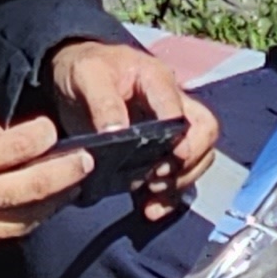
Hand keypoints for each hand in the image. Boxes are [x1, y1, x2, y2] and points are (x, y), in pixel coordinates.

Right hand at [0, 112, 88, 260]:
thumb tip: (16, 139)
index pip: (17, 148)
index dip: (42, 136)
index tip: (51, 129)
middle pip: (33, 187)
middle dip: (66, 173)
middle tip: (86, 162)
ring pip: (27, 219)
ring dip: (53, 202)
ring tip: (70, 186)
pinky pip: (7, 235)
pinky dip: (26, 220)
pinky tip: (37, 207)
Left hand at [44, 36, 220, 218]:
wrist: (71, 75)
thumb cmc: (83, 68)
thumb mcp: (87, 76)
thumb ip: (103, 103)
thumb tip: (117, 135)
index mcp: (157, 80)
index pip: (183, 110)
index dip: (183, 138)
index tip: (168, 159)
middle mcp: (172, 103)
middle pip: (204, 133)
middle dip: (189, 162)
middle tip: (157, 178)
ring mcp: (170, 129)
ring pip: (198, 157)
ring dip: (181, 181)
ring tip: (151, 193)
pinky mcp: (158, 150)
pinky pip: (177, 176)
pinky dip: (168, 196)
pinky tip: (150, 208)